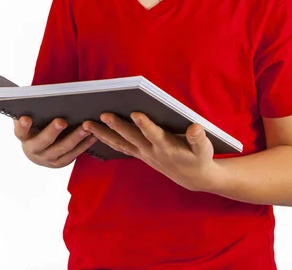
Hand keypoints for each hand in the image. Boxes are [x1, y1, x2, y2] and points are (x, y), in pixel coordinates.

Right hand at [14, 116, 97, 168]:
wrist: (38, 150)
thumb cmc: (37, 126)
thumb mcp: (32, 118)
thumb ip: (32, 109)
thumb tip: (33, 93)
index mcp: (24, 136)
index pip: (20, 131)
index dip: (22, 126)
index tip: (26, 118)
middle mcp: (33, 149)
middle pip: (43, 141)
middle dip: (52, 131)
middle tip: (61, 121)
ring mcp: (47, 158)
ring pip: (62, 149)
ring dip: (75, 137)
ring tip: (85, 127)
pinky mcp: (60, 162)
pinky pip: (73, 154)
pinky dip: (84, 145)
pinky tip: (93, 135)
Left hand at [82, 113, 215, 191]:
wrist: (193, 178)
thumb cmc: (200, 158)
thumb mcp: (205, 148)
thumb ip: (199, 138)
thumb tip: (195, 127)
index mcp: (168, 147)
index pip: (154, 134)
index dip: (145, 125)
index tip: (136, 113)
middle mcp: (151, 150)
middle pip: (131, 137)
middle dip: (117, 126)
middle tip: (103, 114)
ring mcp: (143, 153)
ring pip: (120, 143)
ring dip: (103, 134)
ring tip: (87, 124)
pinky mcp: (139, 153)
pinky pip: (119, 146)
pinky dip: (106, 139)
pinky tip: (93, 131)